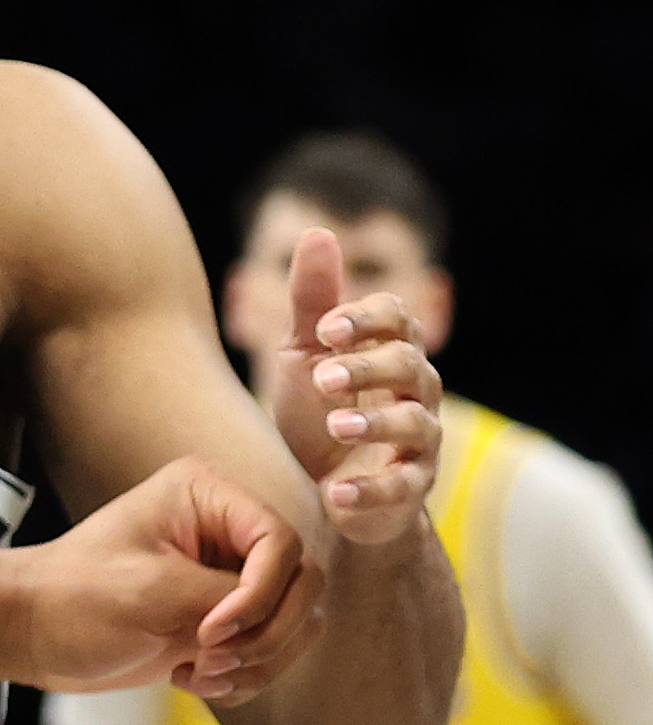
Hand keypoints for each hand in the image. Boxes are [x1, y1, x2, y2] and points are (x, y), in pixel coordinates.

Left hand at [0, 456, 317, 704]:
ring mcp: (228, 573)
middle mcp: (226, 526)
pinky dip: (244, 676)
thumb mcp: (154, 592)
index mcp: (207, 493)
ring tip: (196, 673)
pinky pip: (273, 650)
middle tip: (210, 661)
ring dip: (257, 662)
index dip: (259, 596)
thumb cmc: (75, 598)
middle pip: (301, 585)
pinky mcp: (223, 616)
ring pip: (296, 623)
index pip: (281, 544)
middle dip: (264, 635)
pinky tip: (190, 680)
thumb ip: (232, 596)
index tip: (209, 633)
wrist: (30, 633)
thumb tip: (301, 613)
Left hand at [258, 228, 442, 546]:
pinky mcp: (409, 488)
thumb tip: (317, 232)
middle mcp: (414, 392)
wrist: (318, 488)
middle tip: (324, 377)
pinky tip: (335, 492)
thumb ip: (313, 302)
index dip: (367, 319)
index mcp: (389, 351)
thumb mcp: (305, 354)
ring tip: (335, 426)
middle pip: (410, 366)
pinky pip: (402, 487)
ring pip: (416, 425)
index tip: (326, 328)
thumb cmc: (316, 409)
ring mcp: (417, 442)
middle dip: (369, 367)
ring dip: (376, 423)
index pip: (398, 319)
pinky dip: (371, 490)